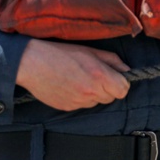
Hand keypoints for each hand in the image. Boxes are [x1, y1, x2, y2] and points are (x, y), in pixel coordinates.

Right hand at [16, 39, 130, 110]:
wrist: (33, 63)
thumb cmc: (61, 53)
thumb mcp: (91, 51)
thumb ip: (112, 61)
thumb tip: (127, 70)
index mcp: (99, 75)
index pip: (123, 90)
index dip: (121, 83)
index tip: (115, 77)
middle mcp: (90, 91)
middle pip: (111, 98)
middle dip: (108, 88)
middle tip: (95, 76)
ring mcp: (78, 102)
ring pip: (96, 102)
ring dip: (94, 94)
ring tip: (80, 79)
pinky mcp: (67, 108)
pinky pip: (82, 105)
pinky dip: (81, 98)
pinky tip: (71, 85)